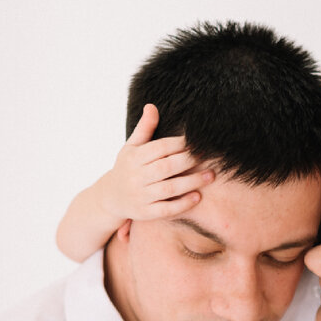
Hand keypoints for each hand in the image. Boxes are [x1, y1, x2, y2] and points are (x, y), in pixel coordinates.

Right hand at [95, 104, 213, 220]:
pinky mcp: (145, 213)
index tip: (198, 141)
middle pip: (167, 167)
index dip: (180, 144)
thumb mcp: (131, 147)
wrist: (110, 198)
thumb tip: (152, 106)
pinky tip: (197, 197)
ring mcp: (140, 196)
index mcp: (134, 157)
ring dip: (191, 182)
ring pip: (169, 188)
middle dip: (189, 161)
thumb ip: (144, 128)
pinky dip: (182, 204)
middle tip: (208, 156)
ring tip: (210, 175)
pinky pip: (166, 209)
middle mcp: (136, 176)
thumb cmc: (127, 168)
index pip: (160, 148)